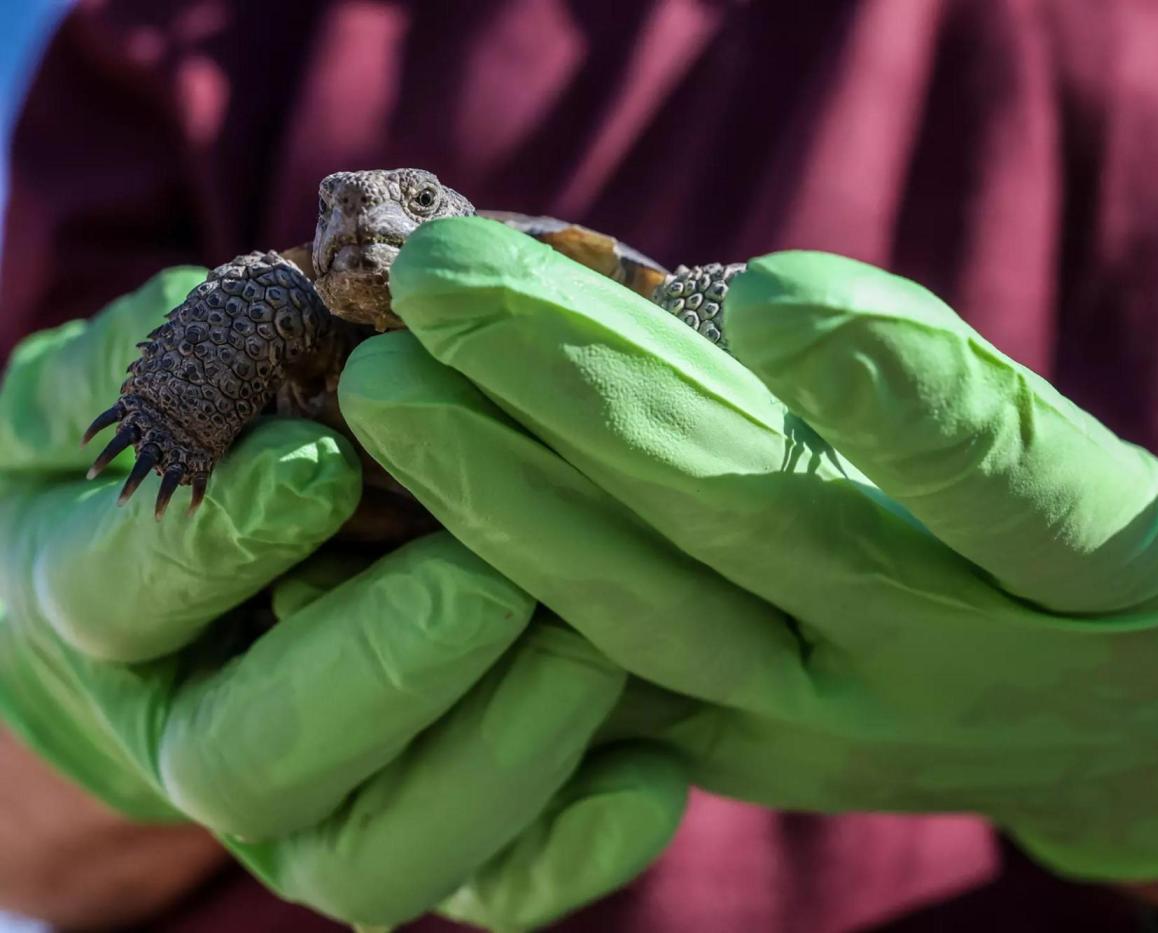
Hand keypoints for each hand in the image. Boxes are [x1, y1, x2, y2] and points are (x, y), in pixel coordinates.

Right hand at [0, 271, 684, 929]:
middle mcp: (200, 739)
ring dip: (489, 755)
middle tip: (488, 580)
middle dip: (374, 669)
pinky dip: (570, 846)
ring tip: (591, 647)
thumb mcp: (139, 386)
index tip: (314, 466)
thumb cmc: (198, 448)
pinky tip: (657, 769)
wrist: (239, 574)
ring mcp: (316, 809)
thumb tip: (211, 322)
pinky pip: (490, 888)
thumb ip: (152, 360)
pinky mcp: (423, 837)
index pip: (116, 600)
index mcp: (103, 612)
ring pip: (374, 854)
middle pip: (249, 761)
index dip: (207, 545)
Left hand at [340, 216, 1157, 900]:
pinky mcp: (735, 726)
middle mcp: (935, 662)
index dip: (915, 406)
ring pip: (645, 605)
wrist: (1152, 750)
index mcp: (1101, 595)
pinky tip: (392, 486)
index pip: (1010, 494)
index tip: (787, 292)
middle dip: (599, 404)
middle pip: (757, 530)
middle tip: (449, 280)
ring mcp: (815, 709)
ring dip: (505, 491)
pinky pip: (601, 663)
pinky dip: (493, 578)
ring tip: (381, 374)